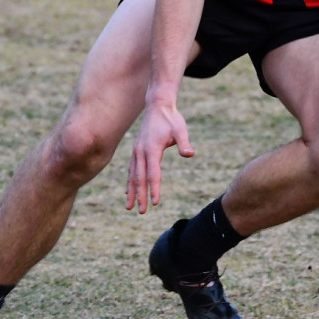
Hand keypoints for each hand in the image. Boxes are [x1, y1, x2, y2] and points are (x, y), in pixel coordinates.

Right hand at [126, 97, 193, 213]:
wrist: (158, 106)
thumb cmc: (172, 119)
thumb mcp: (180, 129)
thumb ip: (184, 142)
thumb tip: (190, 154)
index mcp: (151, 149)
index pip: (153, 173)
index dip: (154, 188)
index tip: (155, 203)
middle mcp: (141, 152)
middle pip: (140, 178)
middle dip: (140, 196)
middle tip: (142, 212)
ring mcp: (136, 151)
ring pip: (132, 175)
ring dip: (132, 192)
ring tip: (129, 207)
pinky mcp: (136, 151)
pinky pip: (131, 170)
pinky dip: (129, 182)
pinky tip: (128, 192)